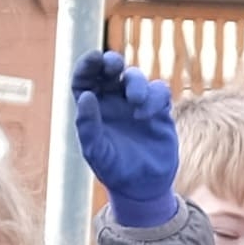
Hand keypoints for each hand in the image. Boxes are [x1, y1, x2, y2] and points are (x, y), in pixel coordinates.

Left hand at [70, 52, 182, 232]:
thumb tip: (86, 96)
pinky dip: (154, 97)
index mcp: (92, 108)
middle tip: (114, 65)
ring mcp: (136, 103)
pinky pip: (159, 90)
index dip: (87, 65)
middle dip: (111, 62)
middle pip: (110, 70)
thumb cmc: (113, 170)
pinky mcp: (158, 108)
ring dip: (136, 82)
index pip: (85, 79)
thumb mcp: (96, 152)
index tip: (93, 58)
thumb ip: (88, 126)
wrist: (142, 186)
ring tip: (136, 101)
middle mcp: (112, 101)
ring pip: (135, 77)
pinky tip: (147, 115)